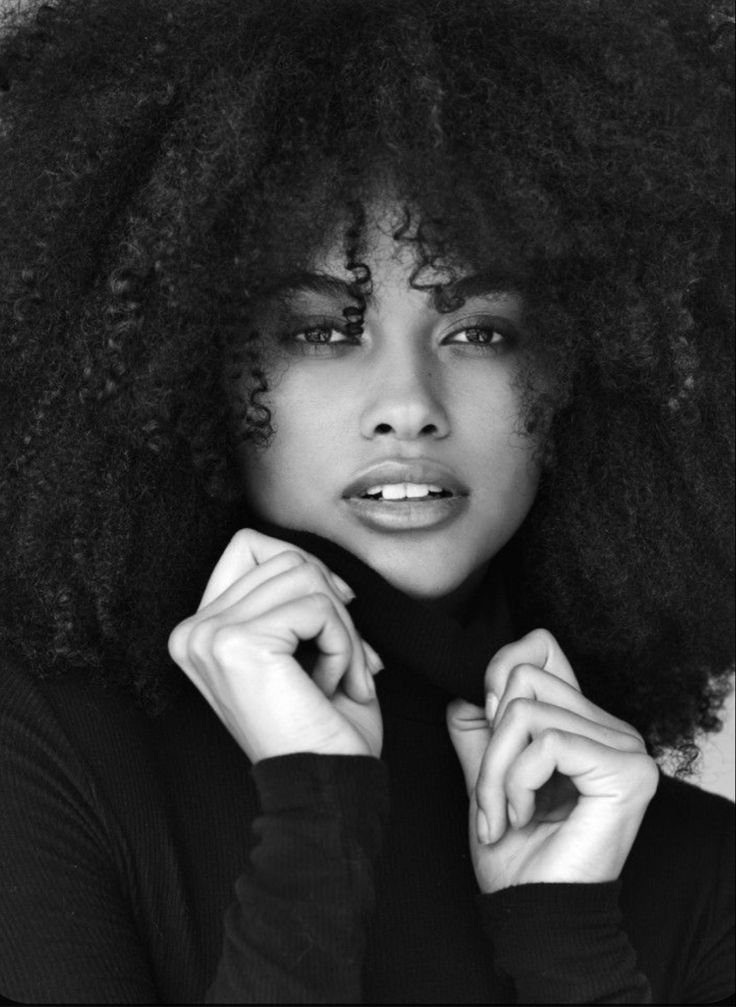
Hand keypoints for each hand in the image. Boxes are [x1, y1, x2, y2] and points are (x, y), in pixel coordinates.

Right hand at [168, 528, 382, 761]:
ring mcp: (210, 636)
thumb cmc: (320, 730)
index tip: (335, 608)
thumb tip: (330, 573)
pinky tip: (333, 686)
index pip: (249, 545)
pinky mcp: (238, 643)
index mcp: (200, 633)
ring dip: (342, 629)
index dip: (303, 565)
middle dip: (334, 606)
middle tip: (345, 661)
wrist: (324, 789)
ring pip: (306, 577)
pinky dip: (343, 646)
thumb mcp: (303, 651)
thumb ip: (300, 600)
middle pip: (285, 559)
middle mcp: (193, 632)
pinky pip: (318, 607)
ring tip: (339, 677)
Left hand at [447, 629, 657, 893]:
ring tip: (503, 814)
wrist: (532, 913)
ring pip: (526, 712)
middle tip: (490, 798)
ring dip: (495, 772)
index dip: (499, 674)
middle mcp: (613, 730)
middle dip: (488, 743)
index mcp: (585, 724)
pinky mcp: (627, 770)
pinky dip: (516, 781)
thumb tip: (464, 691)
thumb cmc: (515, 854)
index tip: (485, 725)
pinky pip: (547, 742)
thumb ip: (478, 729)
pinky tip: (522, 817)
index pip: (541, 648)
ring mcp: (627, 748)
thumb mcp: (486, 776)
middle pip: (523, 679)